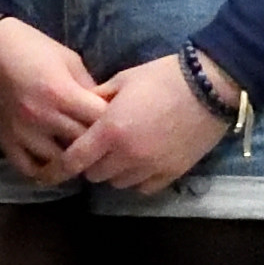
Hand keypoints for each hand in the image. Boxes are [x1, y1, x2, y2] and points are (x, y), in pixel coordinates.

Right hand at [0, 17, 108, 184]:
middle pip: (84, 145)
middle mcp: (43, 117)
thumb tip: (104, 108)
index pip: (101, 121)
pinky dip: (44, 172)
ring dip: (73, 160)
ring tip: (81, 155)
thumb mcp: (68, 58)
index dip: (115, 122)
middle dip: (98, 144)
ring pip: (59, 163)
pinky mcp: (3, 140)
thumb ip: (87, 86)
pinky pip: (28, 168)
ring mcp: (21, 133)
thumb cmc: (28, 45)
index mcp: (62, 93)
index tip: (119, 122)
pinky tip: (53, 166)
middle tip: (106, 143)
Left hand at [58, 54, 232, 195]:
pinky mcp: (173, 172)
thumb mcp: (123, 80)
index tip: (51, 171)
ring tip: (122, 154)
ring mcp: (152, 167)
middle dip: (91, 163)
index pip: (74, 160)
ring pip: (119, 183)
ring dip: (115, 171)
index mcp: (110, 131)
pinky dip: (138, 179)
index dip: (59, 168)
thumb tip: (80, 109)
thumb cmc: (164, 77)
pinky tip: (142, 163)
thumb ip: (97, 99)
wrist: (213, 86)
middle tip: (98, 148)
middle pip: (95, 174)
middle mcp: (128, 155)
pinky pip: (144, 188)